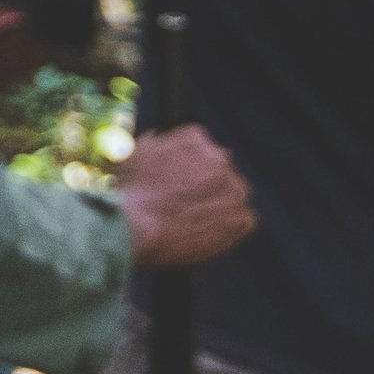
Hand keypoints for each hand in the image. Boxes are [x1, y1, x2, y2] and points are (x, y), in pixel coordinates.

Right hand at [119, 124, 254, 268]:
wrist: (133, 224)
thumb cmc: (129, 190)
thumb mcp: (135, 152)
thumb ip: (157, 144)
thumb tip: (162, 139)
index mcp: (196, 138)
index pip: (202, 150)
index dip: (188, 170)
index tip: (177, 185)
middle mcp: (220, 158)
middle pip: (221, 171)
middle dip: (208, 187)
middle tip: (187, 206)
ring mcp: (234, 188)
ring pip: (234, 196)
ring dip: (220, 207)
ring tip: (194, 223)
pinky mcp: (240, 218)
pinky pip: (244, 221)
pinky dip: (230, 230)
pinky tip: (206, 235)